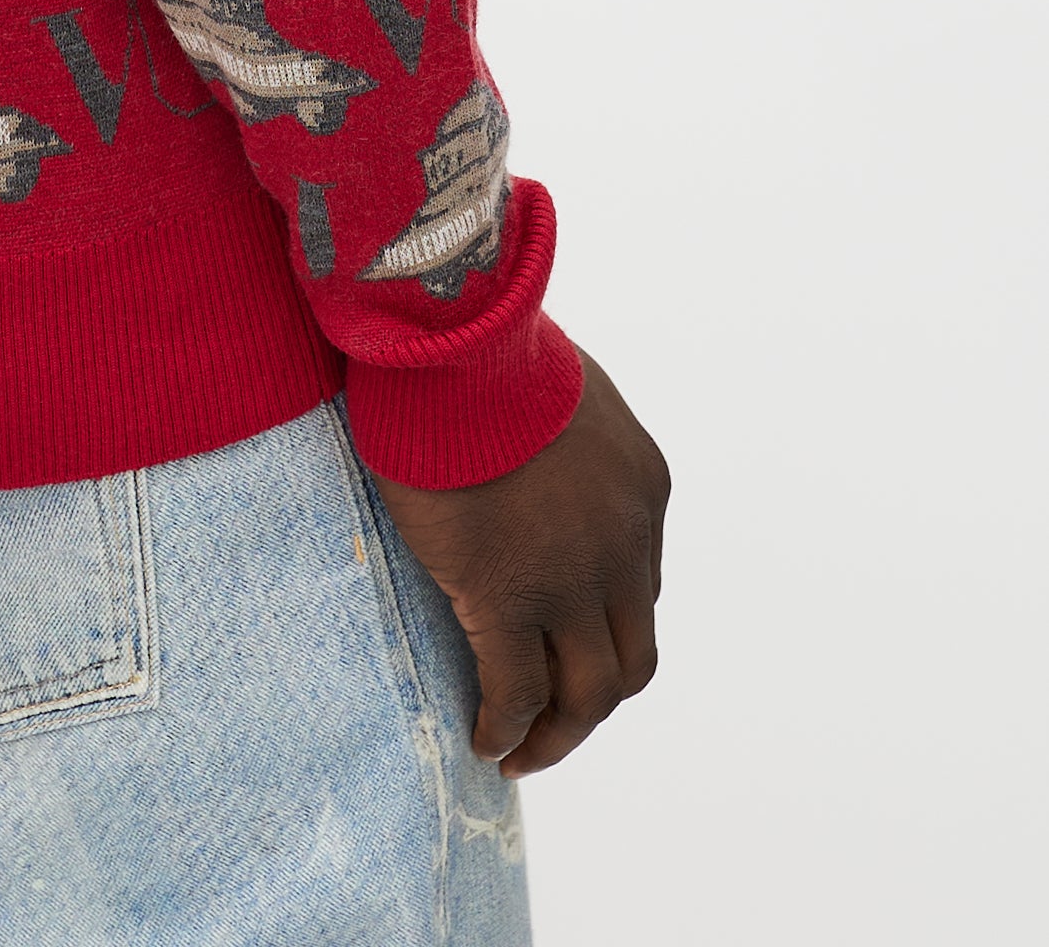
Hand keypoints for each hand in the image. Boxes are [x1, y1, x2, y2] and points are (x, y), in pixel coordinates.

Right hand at [369, 351, 668, 776]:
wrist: (453, 343)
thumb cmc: (484, 343)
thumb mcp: (556, 385)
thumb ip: (560, 433)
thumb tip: (524, 447)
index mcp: (642, 489)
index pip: (637, 587)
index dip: (599, 623)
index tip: (563, 639)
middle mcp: (626, 545)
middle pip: (631, 656)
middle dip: (593, 696)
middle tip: (556, 718)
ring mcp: (574, 579)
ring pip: (590, 692)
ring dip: (559, 732)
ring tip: (521, 752)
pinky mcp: (510, 597)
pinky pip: (518, 691)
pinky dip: (506, 727)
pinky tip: (484, 738)